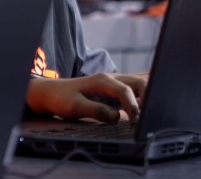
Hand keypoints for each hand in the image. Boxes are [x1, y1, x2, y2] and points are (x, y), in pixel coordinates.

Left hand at [26, 73, 146, 123]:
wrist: (51, 93)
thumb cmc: (62, 99)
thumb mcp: (75, 107)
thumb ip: (96, 111)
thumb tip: (116, 117)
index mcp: (103, 80)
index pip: (125, 90)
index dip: (133, 106)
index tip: (135, 120)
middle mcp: (111, 79)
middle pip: (139, 82)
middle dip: (148, 97)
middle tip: (145, 117)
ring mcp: (114, 84)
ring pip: (139, 85)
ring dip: (147, 97)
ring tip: (147, 115)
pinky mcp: (115, 92)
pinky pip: (134, 92)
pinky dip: (142, 99)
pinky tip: (143, 112)